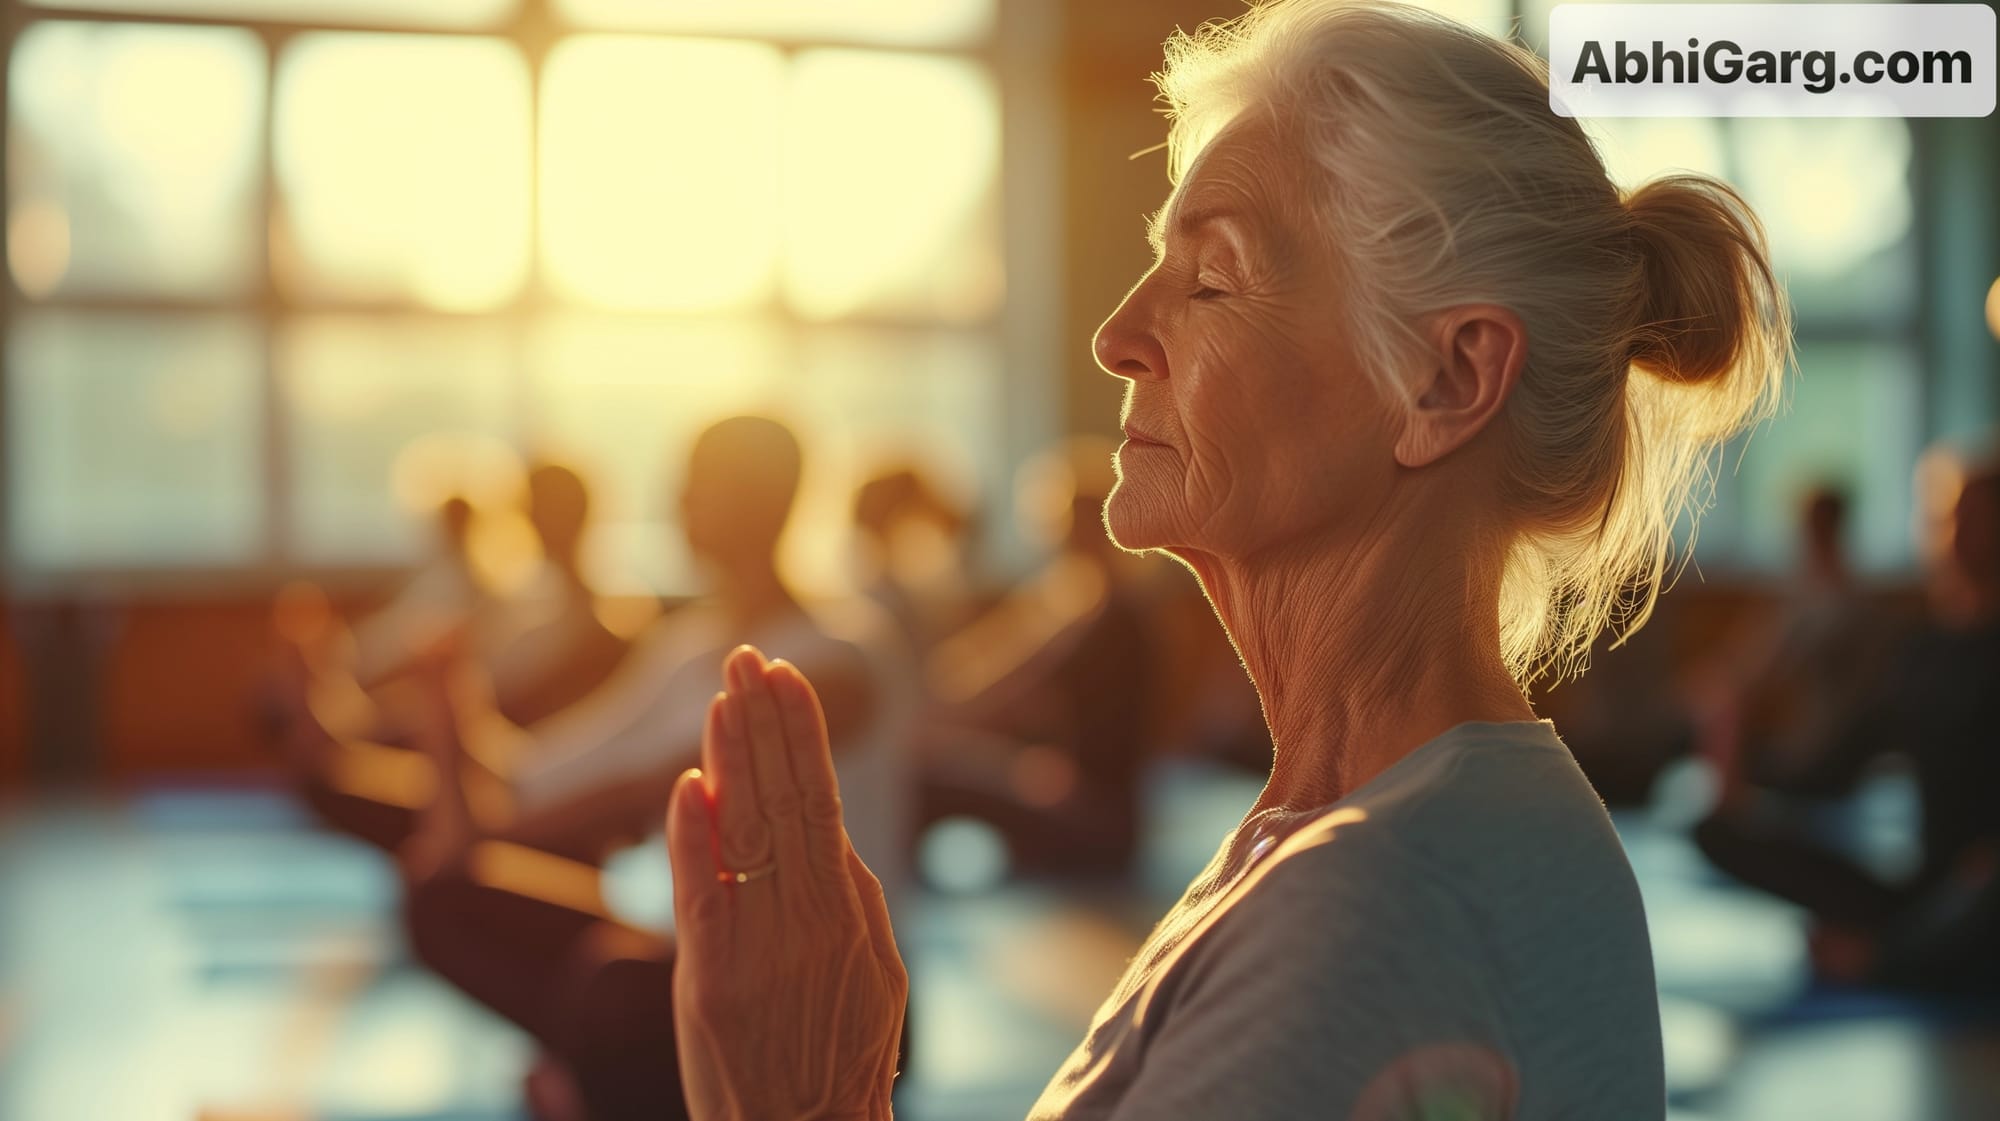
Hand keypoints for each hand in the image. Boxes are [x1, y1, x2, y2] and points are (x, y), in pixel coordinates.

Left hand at [666, 647, 905, 1120]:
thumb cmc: (841, 1063)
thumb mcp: (876, 978)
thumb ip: (851, 904)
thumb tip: (825, 835)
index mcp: (850, 912)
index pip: (821, 800)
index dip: (801, 734)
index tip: (784, 676)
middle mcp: (809, 920)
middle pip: (784, 798)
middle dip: (764, 722)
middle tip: (746, 656)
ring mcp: (761, 950)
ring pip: (746, 831)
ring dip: (731, 755)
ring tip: (721, 693)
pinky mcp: (712, 985)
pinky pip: (700, 898)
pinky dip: (694, 838)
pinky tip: (690, 786)